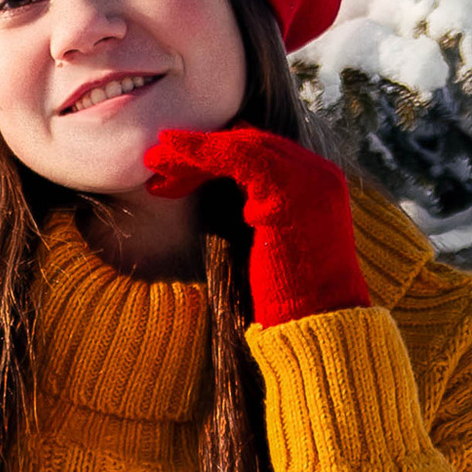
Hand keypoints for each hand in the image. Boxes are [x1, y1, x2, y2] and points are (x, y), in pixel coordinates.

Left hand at [144, 126, 368, 328]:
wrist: (317, 327)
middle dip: (199, 151)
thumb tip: (233, 206)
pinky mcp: (289, 192)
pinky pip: (239, 158)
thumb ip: (258, 216)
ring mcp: (309, 180)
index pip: (262, 154)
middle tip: (154, 160)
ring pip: (242, 146)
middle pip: (251, 144)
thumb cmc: (289, 302)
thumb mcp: (272, 248)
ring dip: (192, 151)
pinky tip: (172, 169)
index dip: (215, 157)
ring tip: (152, 161)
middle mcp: (319, 174)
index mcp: (318, 185)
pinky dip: (202, 156)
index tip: (174, 173)